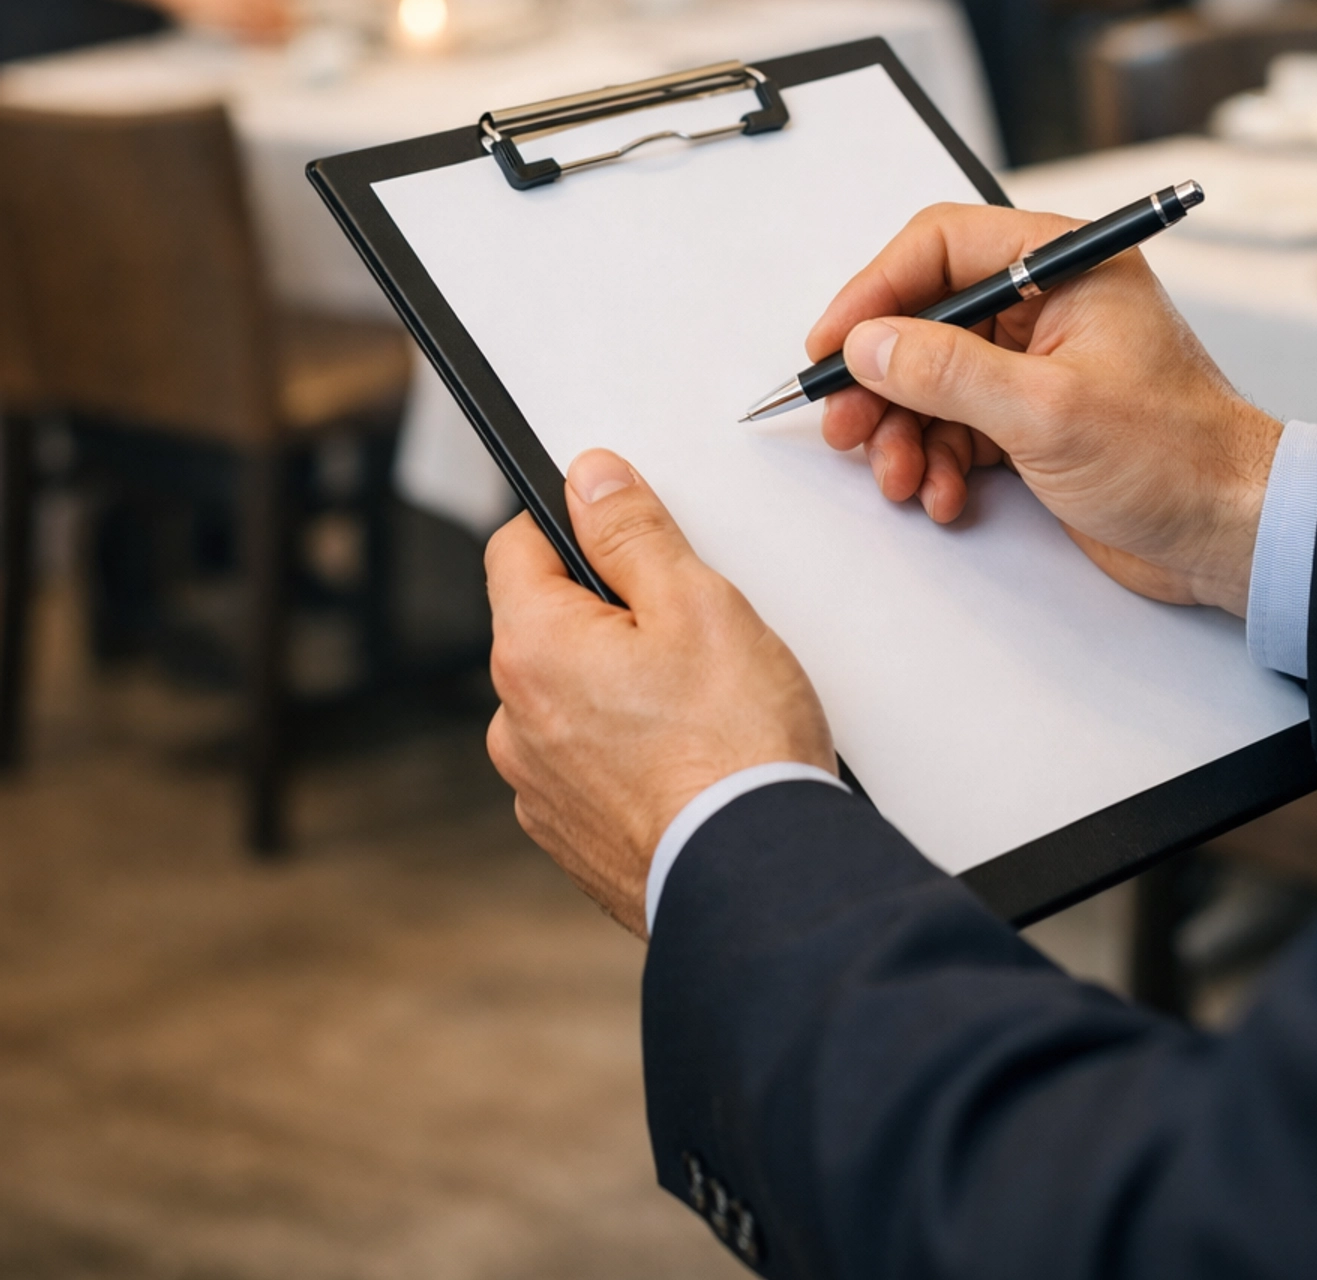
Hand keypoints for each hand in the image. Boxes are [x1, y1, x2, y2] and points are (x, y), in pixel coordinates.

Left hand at [485, 449, 834, 935]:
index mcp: (532, 650)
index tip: (624, 530)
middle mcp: (515, 723)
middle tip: (688, 627)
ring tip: (698, 703)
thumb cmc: (735, 749)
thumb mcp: (696, 602)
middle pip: (547, 623)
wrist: (758, 880)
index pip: (515, 546)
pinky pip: (586, 761)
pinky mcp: (570, 836)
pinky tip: (687, 754)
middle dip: (607, 610)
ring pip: (568, 695)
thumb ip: (631, 531)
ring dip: (616, 684)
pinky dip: (625, 749)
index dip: (572, 523)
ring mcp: (538, 788)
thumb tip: (589, 480)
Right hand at [810, 205, 1280, 615]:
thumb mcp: (1048, 411)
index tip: (834, 342)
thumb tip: (870, 343)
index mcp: (1066, 264)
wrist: (1236, 534)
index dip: (876, 291)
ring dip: (905, 430)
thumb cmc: (1180, 458)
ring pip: (934, 378)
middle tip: (846, 423)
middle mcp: (1050, 303)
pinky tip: (942, 493)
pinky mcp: (1036, 418)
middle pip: (927, 317)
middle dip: (882, 378)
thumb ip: (948, 371)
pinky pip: (957, 424)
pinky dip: (937, 459)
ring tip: (899, 476)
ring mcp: (1041, 362)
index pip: (941, 246)